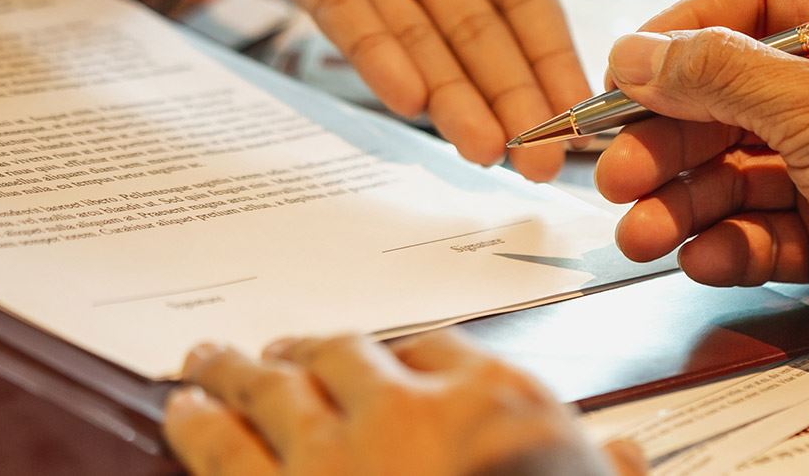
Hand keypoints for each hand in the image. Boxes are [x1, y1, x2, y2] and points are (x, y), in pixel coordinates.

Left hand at [80, 0, 619, 180]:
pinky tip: (408, 96)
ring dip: (451, 98)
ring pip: (417, 43)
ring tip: (485, 150)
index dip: (553, 52)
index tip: (584, 110)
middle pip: (478, 37)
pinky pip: (345, 15)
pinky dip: (376, 54)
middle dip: (512, 99)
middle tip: (542, 164)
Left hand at [167, 331, 643, 474]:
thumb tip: (626, 457)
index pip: (441, 351)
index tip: (390, 358)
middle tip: (283, 345)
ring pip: (274, 388)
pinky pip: (224, 449)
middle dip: (310, 349)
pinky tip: (183, 409)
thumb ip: (606, 472)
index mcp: (492, 404)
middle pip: (347, 355)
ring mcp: (333, 456)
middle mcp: (405, 413)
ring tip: (210, 359)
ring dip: (238, 370)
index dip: (407, 354)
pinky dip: (198, 423)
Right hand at [593, 0, 808, 341]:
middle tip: (615, 174)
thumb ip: (721, 76)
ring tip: (638, 232)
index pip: (754, 5)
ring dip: (680, 202)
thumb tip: (636, 52)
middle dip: (668, 139)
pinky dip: (724, 245)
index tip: (621, 74)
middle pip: (729, 98)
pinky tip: (701, 258)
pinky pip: (760, 231)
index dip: (682, 36)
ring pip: (735, 172)